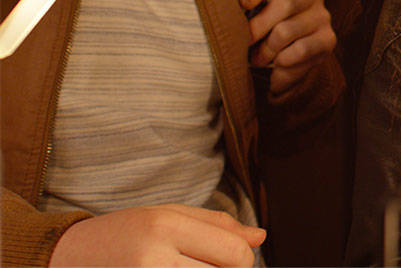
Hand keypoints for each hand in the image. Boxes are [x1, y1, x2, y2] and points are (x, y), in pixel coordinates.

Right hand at [49, 204, 263, 266]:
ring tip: (185, 267)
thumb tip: (260, 237)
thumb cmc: (122, 234)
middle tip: (199, 265)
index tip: (228, 260)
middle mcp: (153, 258)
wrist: (63, 258)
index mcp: (165, 226)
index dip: (241, 261)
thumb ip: (216, 225)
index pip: (235, 254)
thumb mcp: (166, 215)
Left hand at [239, 0, 335, 95]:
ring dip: (266, 50)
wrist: (284, 64)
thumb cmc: (264, 31)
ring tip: (258, 59)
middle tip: (244, 40)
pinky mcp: (328, 40)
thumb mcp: (253, 12)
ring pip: (287, 31)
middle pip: (285, 3)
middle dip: (258, 26)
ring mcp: (324, 18)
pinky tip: (277, 67)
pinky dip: (282, 63)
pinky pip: (299, 50)